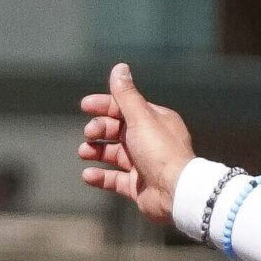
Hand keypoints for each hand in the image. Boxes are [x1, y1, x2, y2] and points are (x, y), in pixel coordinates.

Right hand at [76, 62, 195, 224]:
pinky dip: (100, 177)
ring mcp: (144, 165)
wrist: (176, 193)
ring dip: (95, 151)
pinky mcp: (138, 186)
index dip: (105, 105)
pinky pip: (114, 180)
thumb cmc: (160, 152)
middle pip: (117, 130)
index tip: (85, 106)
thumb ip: (126, 94)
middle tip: (89, 134)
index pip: (126, 108)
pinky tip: (88, 175)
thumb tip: (120, 67)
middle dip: (99, 129)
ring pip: (113, 154)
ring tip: (84, 152)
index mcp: (156, 122)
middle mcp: (151, 141)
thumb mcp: (140, 118)